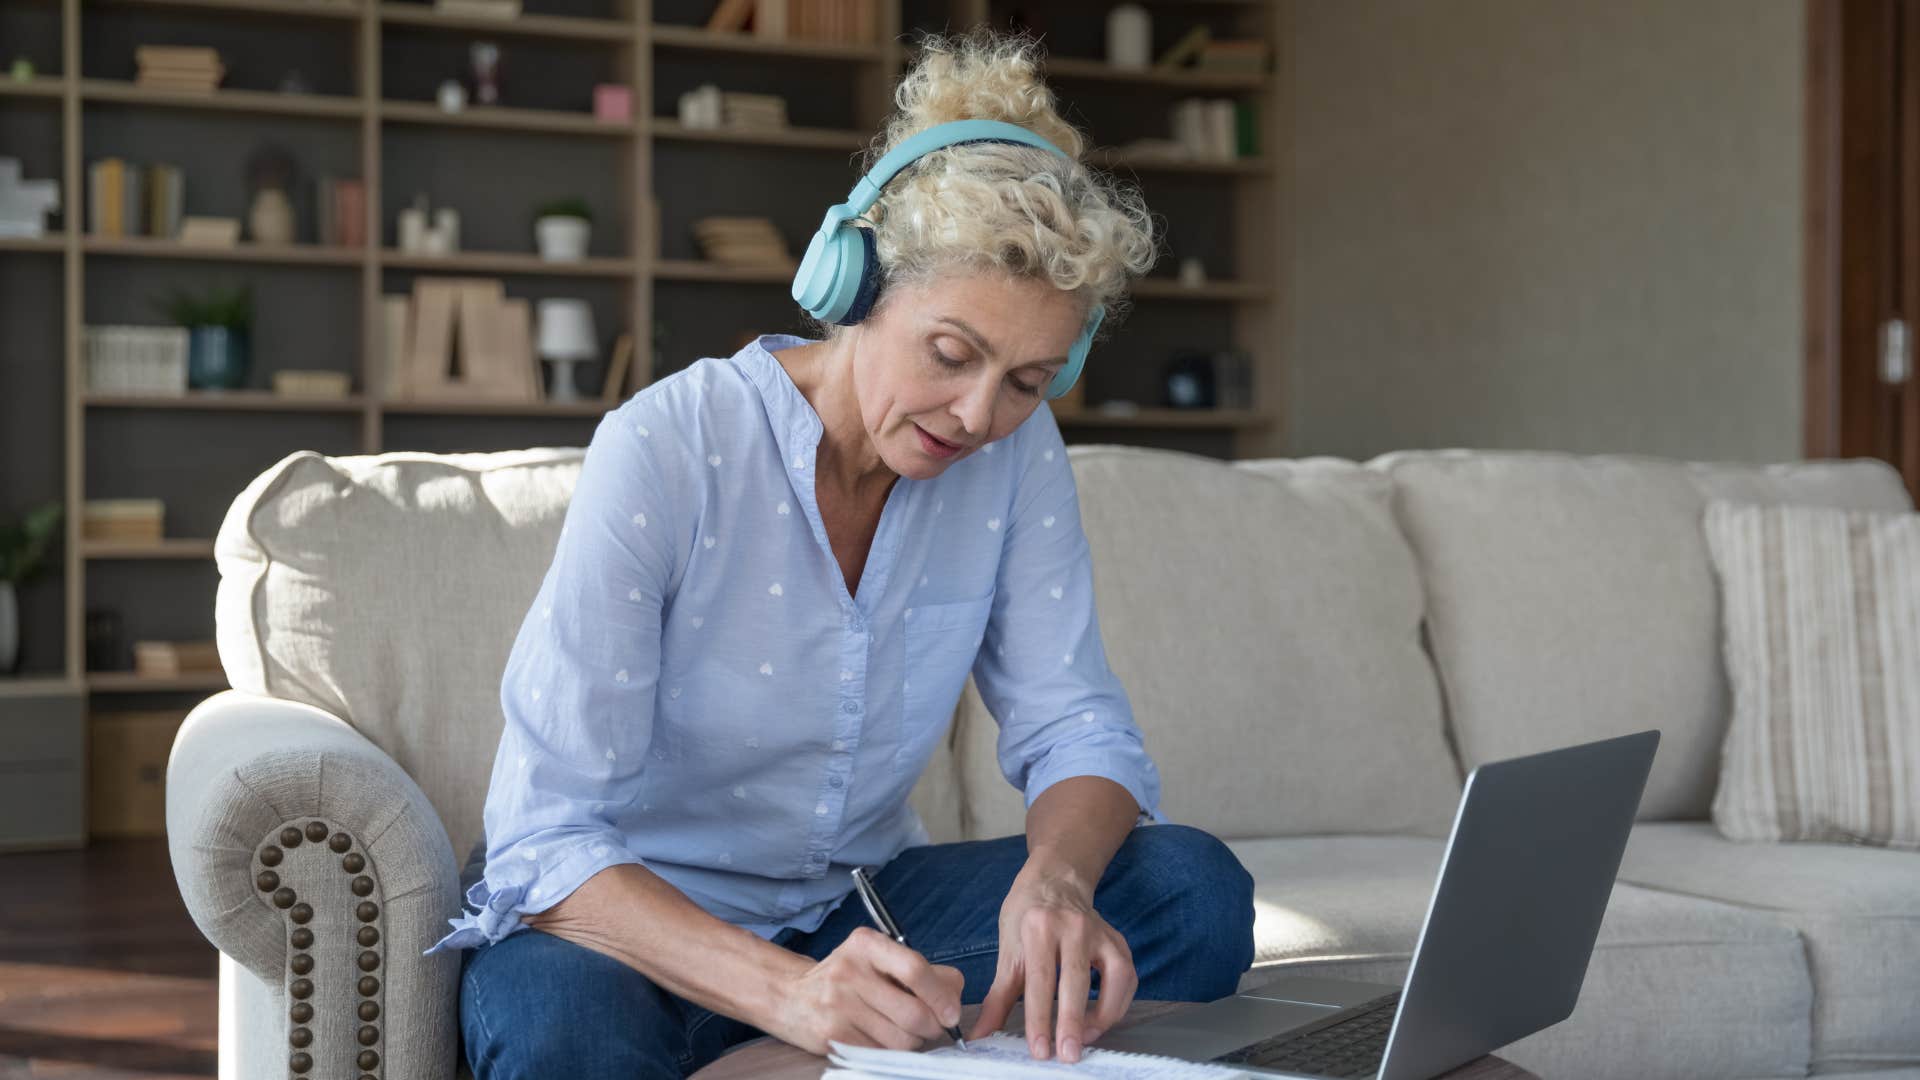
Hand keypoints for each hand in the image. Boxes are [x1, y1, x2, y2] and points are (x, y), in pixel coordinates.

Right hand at [765, 927, 964, 1056]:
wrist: (790, 995)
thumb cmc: (845, 977)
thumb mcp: (875, 958)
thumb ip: (917, 970)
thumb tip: (955, 993)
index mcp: (866, 944)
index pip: (915, 969)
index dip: (941, 995)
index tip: (951, 1013)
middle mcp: (850, 971)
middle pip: (914, 1012)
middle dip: (933, 1027)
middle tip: (932, 1026)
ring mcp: (839, 1005)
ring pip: (902, 1039)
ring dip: (913, 1042)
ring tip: (902, 1030)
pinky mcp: (833, 1035)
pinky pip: (882, 1053)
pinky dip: (891, 1051)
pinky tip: (881, 1038)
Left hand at [968, 861, 1136, 1062]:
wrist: (1055, 880)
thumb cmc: (1027, 915)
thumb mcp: (1008, 950)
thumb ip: (997, 998)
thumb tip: (980, 1035)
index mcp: (1039, 926)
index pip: (1040, 979)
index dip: (1039, 1018)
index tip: (1039, 1050)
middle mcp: (1073, 926)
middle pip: (1075, 980)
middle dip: (1072, 1023)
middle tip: (1067, 1055)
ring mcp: (1101, 932)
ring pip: (1112, 978)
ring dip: (1102, 1015)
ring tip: (1085, 1039)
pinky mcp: (1118, 941)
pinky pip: (1127, 977)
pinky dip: (1117, 1003)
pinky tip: (1101, 1020)